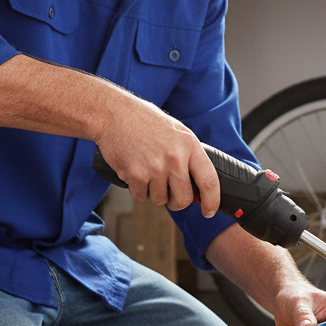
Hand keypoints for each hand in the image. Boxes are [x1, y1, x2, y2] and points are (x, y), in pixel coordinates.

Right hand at [95, 95, 219, 215]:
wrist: (113, 114)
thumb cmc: (144, 121)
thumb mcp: (176, 131)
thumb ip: (189, 155)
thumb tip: (199, 184)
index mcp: (189, 145)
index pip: (209, 181)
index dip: (212, 201)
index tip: (209, 211)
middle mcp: (175, 158)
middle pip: (184, 199)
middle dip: (177, 202)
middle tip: (170, 195)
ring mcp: (155, 168)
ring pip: (160, 200)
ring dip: (153, 193)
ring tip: (147, 173)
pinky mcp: (136, 175)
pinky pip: (140, 196)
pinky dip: (137, 189)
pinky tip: (135, 171)